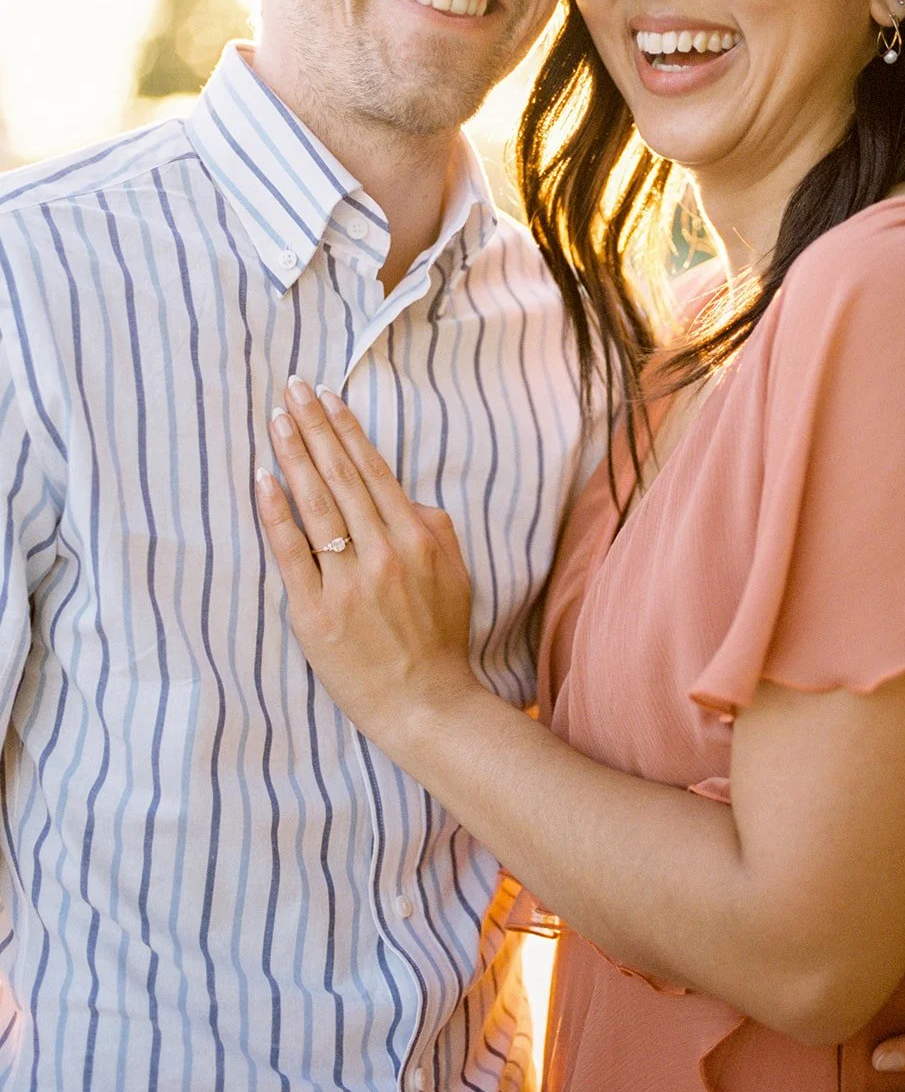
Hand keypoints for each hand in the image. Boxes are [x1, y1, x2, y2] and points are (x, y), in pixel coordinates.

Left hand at [256, 377, 477, 752]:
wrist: (425, 704)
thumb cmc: (439, 637)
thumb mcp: (455, 573)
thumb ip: (433, 526)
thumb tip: (404, 495)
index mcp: (416, 537)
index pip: (372, 469)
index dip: (346, 429)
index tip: (326, 396)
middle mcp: (381, 551)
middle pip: (339, 475)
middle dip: (313, 425)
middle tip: (292, 388)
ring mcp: (345, 581)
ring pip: (314, 504)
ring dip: (293, 455)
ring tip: (275, 420)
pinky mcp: (314, 612)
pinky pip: (290, 553)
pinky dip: (275, 513)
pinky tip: (262, 479)